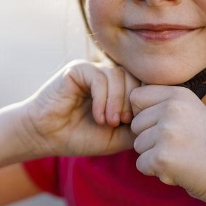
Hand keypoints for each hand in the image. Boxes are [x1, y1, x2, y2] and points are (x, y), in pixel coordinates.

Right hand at [22, 59, 140, 157]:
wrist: (46, 136)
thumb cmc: (80, 136)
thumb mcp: (116, 136)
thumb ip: (136, 127)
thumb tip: (159, 120)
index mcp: (117, 89)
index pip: (142, 85)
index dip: (144, 103)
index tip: (134, 124)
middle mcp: (106, 76)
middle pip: (134, 77)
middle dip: (132, 102)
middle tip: (122, 122)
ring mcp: (92, 70)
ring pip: (119, 76)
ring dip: (117, 101)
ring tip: (109, 122)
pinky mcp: (77, 69)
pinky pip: (100, 77)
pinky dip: (103, 99)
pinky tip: (98, 116)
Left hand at [130, 85, 205, 203]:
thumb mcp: (192, 112)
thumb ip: (165, 106)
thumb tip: (129, 107)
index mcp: (179, 95)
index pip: (137, 97)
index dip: (144, 114)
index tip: (163, 126)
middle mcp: (172, 109)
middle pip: (136, 124)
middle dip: (150, 139)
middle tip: (179, 147)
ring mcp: (167, 132)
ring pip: (138, 145)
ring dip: (154, 156)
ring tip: (182, 157)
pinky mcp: (162, 156)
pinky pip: (141, 164)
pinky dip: (156, 172)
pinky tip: (179, 170)